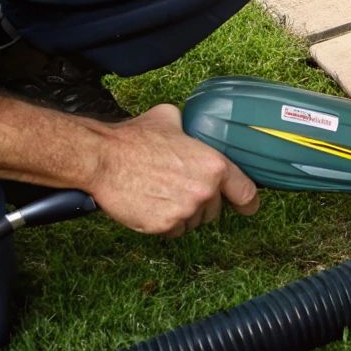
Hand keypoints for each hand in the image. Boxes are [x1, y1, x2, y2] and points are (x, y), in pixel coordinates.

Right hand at [86, 105, 259, 236]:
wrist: (102, 158)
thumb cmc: (133, 139)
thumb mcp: (170, 119)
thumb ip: (189, 128)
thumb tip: (189, 125)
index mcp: (214, 166)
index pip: (246, 192)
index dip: (248, 202)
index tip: (247, 207)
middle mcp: (205, 191)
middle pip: (215, 210)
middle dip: (201, 203)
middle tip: (177, 188)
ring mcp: (185, 211)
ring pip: (193, 222)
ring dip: (182, 213)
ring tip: (160, 193)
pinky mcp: (165, 227)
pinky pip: (172, 231)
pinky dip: (163, 223)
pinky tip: (150, 204)